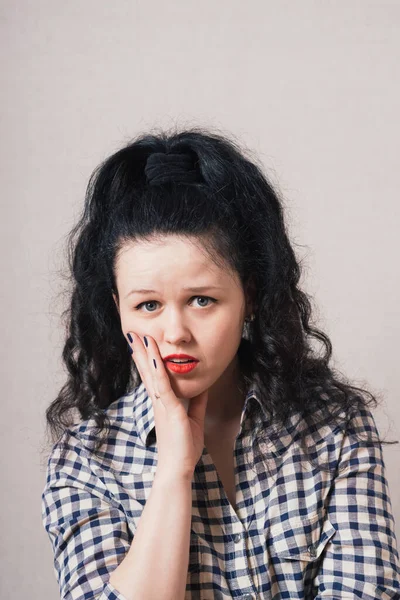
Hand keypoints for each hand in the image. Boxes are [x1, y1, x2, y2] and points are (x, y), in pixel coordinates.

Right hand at [127, 333, 208, 478]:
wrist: (178, 468)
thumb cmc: (184, 446)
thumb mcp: (194, 418)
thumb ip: (197, 401)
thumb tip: (202, 386)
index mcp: (162, 402)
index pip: (153, 376)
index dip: (147, 359)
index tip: (142, 343)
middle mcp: (158, 401)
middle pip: (147, 371)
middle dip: (140, 351)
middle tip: (132, 333)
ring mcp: (161, 405)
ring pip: (152, 374)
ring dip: (147, 355)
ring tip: (140, 337)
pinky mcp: (169, 410)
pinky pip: (163, 387)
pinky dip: (160, 372)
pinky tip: (157, 358)